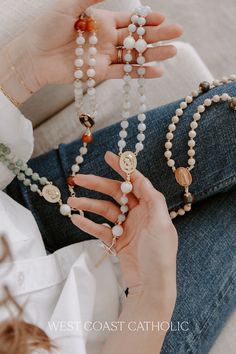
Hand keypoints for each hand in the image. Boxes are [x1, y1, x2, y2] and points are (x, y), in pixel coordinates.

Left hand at [6, 0, 182, 91]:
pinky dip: (140, 73)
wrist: (34, 56)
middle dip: (157, 35)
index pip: (130, 20)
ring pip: (134, 56)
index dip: (147, 19)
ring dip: (153, 54)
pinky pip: (123, 73)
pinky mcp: (100, 73)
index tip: (163, 17)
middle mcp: (107, 38)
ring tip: (173, 52)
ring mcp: (104, 56)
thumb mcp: (70, 5)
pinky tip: (156, 71)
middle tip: (177, 33)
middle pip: (137, 37)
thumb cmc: (47, 27)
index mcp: (102, 20)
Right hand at [68, 151, 177, 300]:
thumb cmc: (160, 255)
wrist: (152, 286)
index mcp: (151, 207)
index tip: (108, 156)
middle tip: (78, 179)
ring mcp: (126, 227)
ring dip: (88, 205)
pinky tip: (76, 219)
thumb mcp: (162, 224)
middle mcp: (138, 213)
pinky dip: (88, 224)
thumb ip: (153, 199)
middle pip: (115, 193)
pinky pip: (100, 228)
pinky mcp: (117, 240)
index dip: (122, 168)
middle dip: (97, 185)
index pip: (135, 181)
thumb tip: (142, 179)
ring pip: (105, 210)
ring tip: (72, 202)